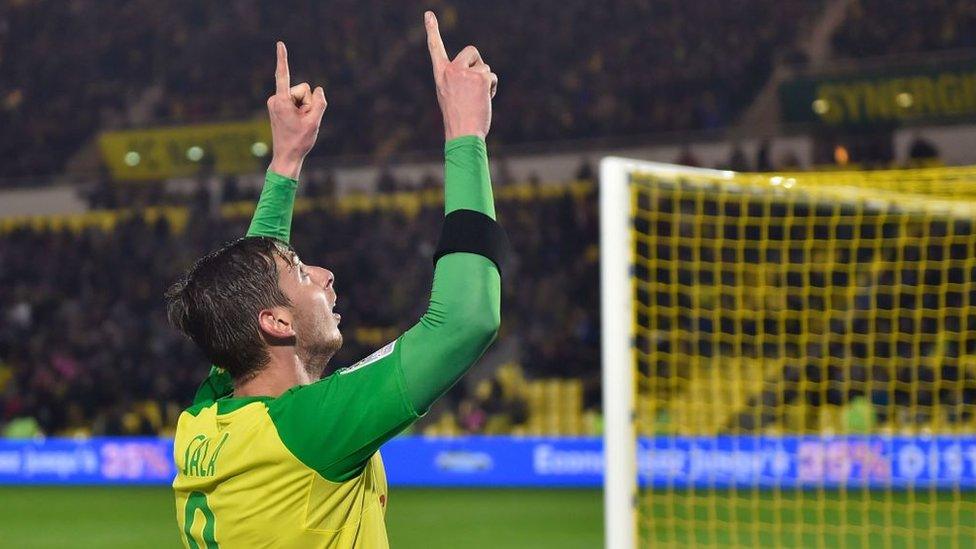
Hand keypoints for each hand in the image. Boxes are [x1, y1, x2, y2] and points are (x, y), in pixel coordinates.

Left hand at [267, 42, 326, 178]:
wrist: (287, 157)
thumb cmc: (300, 141)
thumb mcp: (315, 121)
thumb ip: (320, 102)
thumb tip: (318, 89)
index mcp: (282, 101)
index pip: (283, 75)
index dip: (283, 58)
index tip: (280, 43)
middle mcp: (276, 99)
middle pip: (302, 89)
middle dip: (308, 102)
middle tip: (303, 121)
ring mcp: (276, 103)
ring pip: (300, 96)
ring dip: (304, 108)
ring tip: (299, 123)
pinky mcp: (278, 106)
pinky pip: (296, 101)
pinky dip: (301, 109)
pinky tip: (297, 122)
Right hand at [425, 11, 497, 140]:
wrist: (463, 133)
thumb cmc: (458, 119)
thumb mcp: (450, 95)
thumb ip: (458, 79)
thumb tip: (479, 74)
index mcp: (440, 75)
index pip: (435, 48)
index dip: (432, 30)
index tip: (428, 14)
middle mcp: (451, 70)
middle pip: (471, 51)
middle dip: (478, 64)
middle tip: (475, 85)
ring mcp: (466, 73)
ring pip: (484, 67)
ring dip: (486, 82)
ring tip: (477, 99)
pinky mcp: (481, 77)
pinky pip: (492, 76)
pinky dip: (492, 88)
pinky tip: (484, 100)